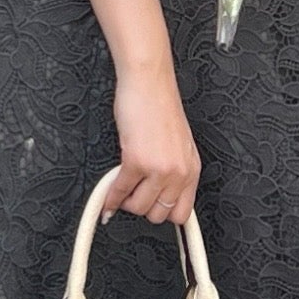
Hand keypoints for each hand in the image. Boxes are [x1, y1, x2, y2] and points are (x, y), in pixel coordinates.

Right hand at [106, 66, 200, 226]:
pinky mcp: (135, 161)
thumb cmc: (161, 107)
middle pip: (158, 215)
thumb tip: (159, 193)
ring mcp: (157, 169)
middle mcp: (178, 172)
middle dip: (142, 206)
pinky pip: (120, 191)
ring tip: (123, 187)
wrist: (149, 84)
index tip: (151, 210)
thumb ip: (174, 170)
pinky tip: (107, 195)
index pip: (182, 212)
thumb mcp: (178, 144)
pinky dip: (109, 197)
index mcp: (192, 168)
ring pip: (138, 208)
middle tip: (134, 193)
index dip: (163, 212)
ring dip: (126, 201)